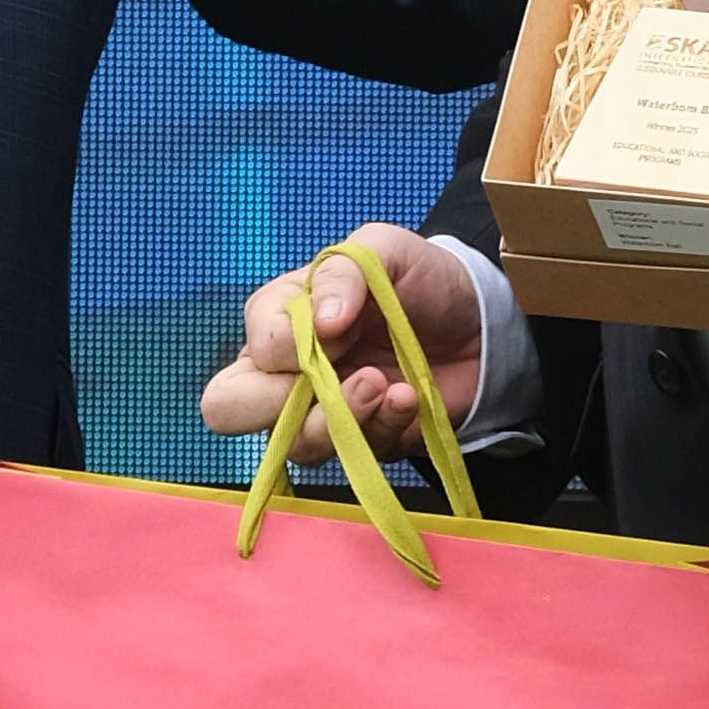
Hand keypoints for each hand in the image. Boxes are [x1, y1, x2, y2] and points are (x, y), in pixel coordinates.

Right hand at [197, 222, 479, 463]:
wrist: (478, 320)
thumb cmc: (418, 279)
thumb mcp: (382, 251)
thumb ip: (342, 273)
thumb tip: (320, 323)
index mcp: (277, 321)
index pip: (249, 350)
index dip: (286, 349)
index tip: (339, 326)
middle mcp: (285, 373)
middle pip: (230, 409)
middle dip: (280, 404)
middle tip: (334, 380)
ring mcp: (321, 413)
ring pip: (296, 444)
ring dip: (344, 418)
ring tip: (386, 383)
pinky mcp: (364, 441)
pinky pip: (357, 456)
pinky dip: (384, 425)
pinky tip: (408, 397)